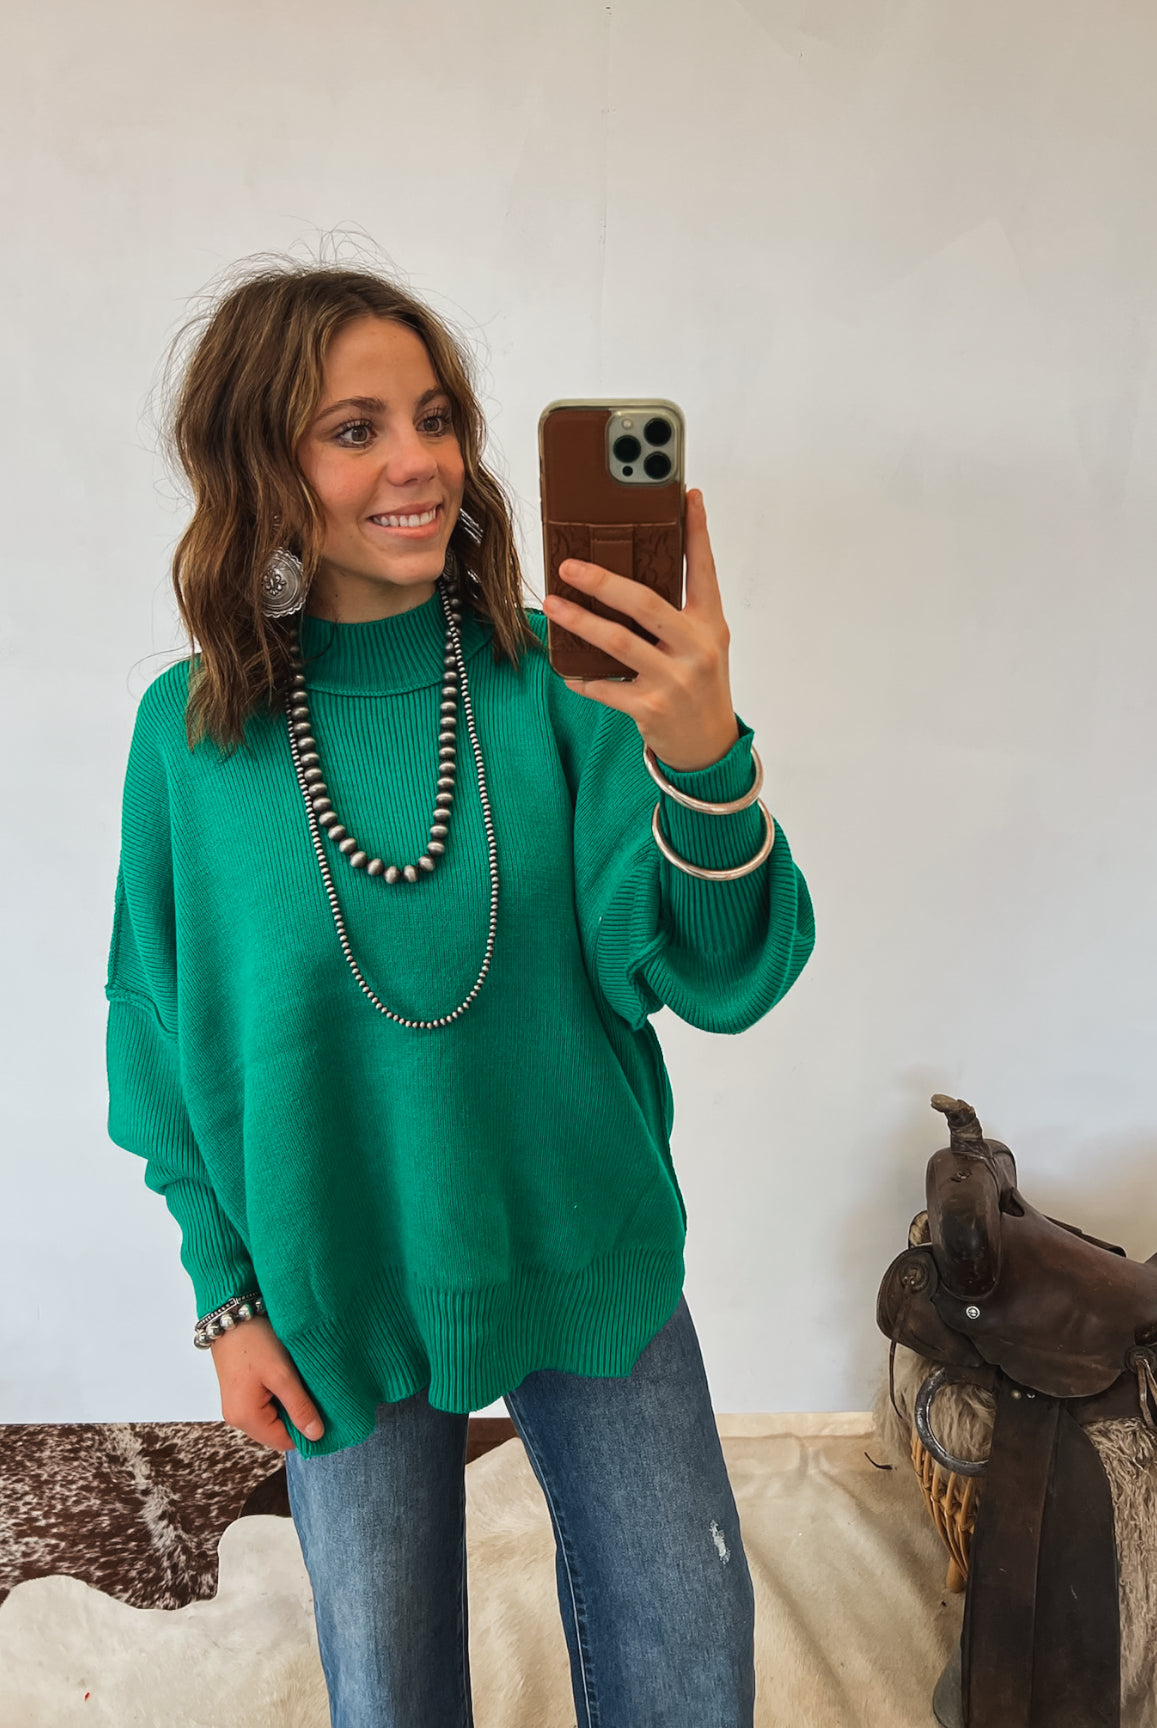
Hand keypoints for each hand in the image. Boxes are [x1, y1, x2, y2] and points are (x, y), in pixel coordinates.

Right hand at [209, 1316, 324, 1450]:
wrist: (230, 1313)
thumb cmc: (254, 1341)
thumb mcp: (282, 1374)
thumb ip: (299, 1406)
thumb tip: (316, 1435)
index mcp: (246, 1417)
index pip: (284, 1441)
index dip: (307, 1429)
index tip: (324, 1410)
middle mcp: (236, 1417)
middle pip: (277, 1431)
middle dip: (297, 1415)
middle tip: (313, 1391)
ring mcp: (235, 1405)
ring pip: (271, 1418)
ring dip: (288, 1404)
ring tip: (299, 1381)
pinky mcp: (238, 1393)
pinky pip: (263, 1405)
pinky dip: (278, 1395)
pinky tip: (286, 1377)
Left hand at [542, 488, 739, 771]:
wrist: (708, 745)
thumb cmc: (699, 684)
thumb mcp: (702, 643)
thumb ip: (678, 610)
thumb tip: (633, 573)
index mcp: (710, 624)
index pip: (704, 570)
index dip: (696, 532)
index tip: (687, 497)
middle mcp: (695, 648)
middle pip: (645, 603)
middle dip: (603, 582)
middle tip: (569, 566)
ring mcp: (673, 679)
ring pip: (618, 642)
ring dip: (580, 622)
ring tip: (552, 605)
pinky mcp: (650, 708)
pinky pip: (605, 686)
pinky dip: (582, 677)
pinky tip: (565, 667)